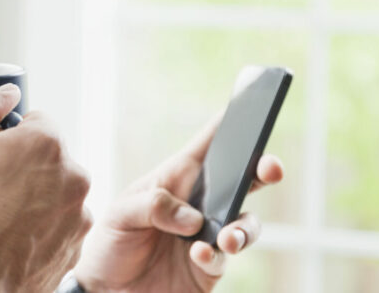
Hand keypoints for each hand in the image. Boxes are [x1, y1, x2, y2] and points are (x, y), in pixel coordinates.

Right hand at [0, 84, 92, 292]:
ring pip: (54, 192)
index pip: (35, 122)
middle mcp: (74, 176)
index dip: (6, 137)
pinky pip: (58, 226)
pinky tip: (9, 242)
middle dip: (22, 167)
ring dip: (33, 198)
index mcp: (46, 144)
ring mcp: (79, 216)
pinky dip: (40, 229)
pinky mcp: (76, 250)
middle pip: (47, 157)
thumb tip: (7, 91)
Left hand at [73, 118, 283, 292]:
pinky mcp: (209, 267)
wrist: (107, 291)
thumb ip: (153, 207)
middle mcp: (197, 203)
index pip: (206, 146)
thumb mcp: (119, 215)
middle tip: (271, 168)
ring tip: (227, 237)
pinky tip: (198, 253)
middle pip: (241, 180)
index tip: (250, 104)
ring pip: (245, 222)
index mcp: (175, 178)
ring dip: (243, 228)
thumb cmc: (109, 244)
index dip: (228, 125)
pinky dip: (213, 254)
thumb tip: (193, 218)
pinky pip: (223, 256)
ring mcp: (208, 235)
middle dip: (262, 169)